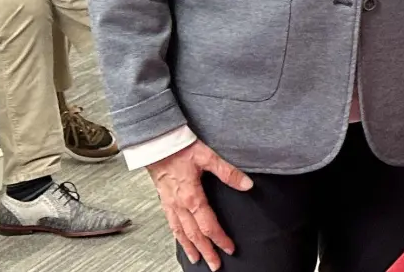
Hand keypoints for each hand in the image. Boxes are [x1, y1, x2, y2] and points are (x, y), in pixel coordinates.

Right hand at [147, 139, 253, 269]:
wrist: (156, 143)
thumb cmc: (180, 148)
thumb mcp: (208, 157)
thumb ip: (228, 172)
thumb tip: (247, 184)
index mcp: (192, 197)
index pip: (209, 226)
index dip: (220, 239)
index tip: (230, 249)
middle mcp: (179, 205)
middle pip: (194, 235)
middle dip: (206, 251)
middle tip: (215, 265)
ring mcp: (170, 205)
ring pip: (180, 232)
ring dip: (190, 248)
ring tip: (197, 259)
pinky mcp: (164, 201)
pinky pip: (171, 224)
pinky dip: (177, 236)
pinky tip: (181, 239)